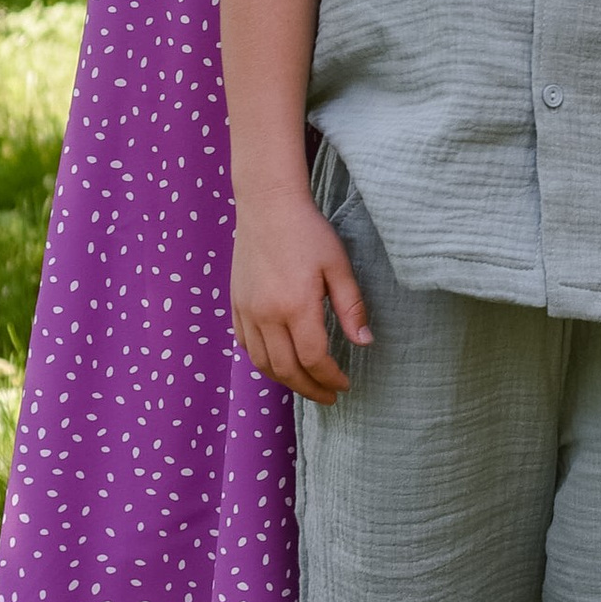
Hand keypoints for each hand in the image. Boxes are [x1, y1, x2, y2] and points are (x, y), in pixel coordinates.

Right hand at [231, 198, 370, 403]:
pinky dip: (262, 362)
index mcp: (296, 306)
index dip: (330, 378)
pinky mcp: (236, 304)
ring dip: (285, 381)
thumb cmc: (308, 232)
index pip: (313, 359)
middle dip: (310, 389)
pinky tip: (279, 363)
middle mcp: (267, 314)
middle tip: (329, 396)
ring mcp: (247, 311)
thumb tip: (364, 343)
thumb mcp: (339, 266)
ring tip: (306, 385)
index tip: (344, 384)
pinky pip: (246, 345)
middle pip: (286, 370)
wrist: (267, 205)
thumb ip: (351, 308)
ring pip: (262, 363)